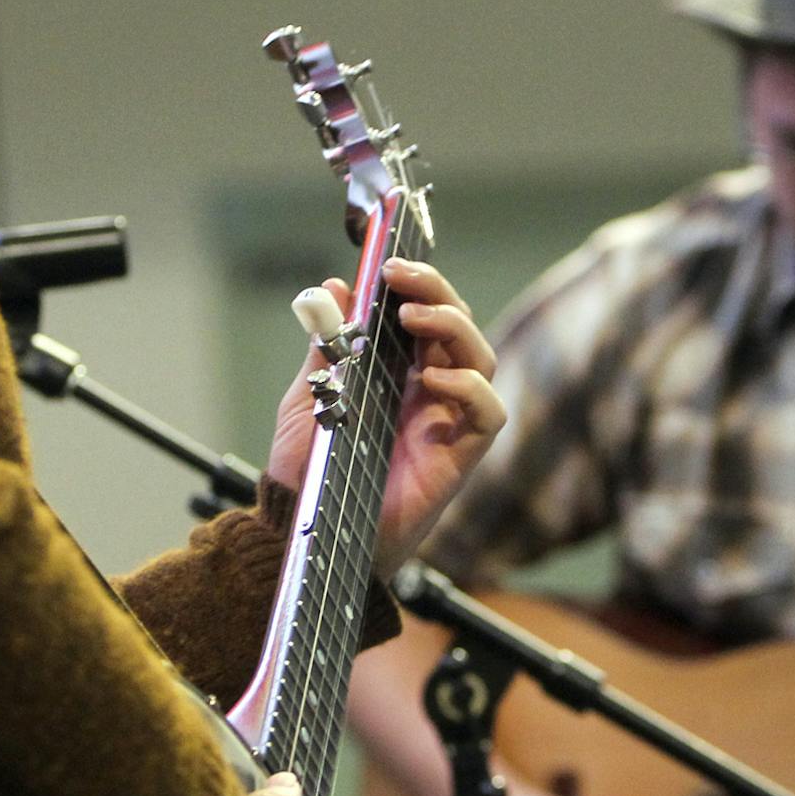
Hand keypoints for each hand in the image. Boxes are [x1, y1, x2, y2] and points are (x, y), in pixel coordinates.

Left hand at [266, 258, 503, 574]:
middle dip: (436, 292)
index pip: (424, 315)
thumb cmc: (308, 472)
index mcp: (395, 372)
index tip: (389, 264)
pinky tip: (433, 381)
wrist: (305, 531)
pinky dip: (469, 388)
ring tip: (412, 316)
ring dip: (453, 327)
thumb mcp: (308, 397)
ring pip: (480, 358)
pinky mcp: (459, 456)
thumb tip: (329, 290)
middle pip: (458, 326)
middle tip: (401, 277)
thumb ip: (327, 347)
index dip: (417, 284)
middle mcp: (428, 392)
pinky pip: (488, 413)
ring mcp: (447, 421)